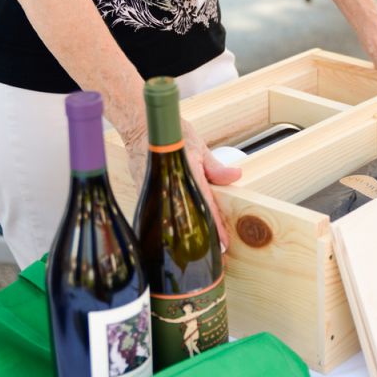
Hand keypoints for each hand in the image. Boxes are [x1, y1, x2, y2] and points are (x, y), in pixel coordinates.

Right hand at [122, 119, 240, 251]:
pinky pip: (162, 211)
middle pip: (188, 217)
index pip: (205, 203)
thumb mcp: (199, 146)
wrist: (140, 127)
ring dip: (187, 231)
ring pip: (174, 217)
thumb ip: (215, 167)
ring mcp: (155, 191)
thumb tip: (236, 175)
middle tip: (216, 250)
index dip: (215, 225)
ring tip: (201, 247)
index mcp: (187, 172)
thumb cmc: (170, 134)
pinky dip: (173, 220)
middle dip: (202, 234)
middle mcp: (169, 186)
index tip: (224, 242)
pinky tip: (181, 231)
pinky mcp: (146, 194)